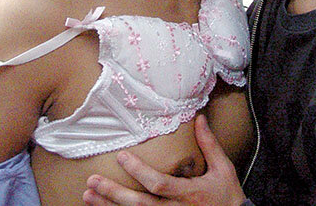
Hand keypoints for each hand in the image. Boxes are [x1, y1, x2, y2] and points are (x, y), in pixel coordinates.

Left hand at [83, 114, 246, 205]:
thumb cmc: (227, 195)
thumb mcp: (223, 168)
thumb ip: (209, 144)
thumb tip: (199, 117)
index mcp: (189, 193)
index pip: (159, 184)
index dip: (139, 171)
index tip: (122, 157)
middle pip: (140, 205)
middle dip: (114, 194)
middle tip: (93, 181)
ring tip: (88, 195)